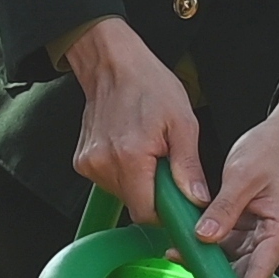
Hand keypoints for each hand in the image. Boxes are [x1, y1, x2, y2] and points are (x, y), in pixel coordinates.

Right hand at [61, 16, 208, 219]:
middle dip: (155, 193)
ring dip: (139, 182)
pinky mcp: (83, 162)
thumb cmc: (148, 85)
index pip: (147, 212)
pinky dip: (124, 172)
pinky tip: (131, 148)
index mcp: (130, 157)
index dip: (166, 211)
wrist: (113, 65)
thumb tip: (196, 198)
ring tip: (148, 151)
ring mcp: (90, 164)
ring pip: (122, 194)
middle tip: (165, 164)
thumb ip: (188, 166)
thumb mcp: (182, 123)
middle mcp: (104, 164)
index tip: (178, 201)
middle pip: (135, 205)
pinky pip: (109, 181)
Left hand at [198, 86, 278, 277]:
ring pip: (234, 265)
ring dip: (208, 266)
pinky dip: (208, 249)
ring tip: (176, 257)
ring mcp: (262, 237)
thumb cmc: (268, 152)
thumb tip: (204, 238)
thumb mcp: (241, 176)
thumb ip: (223, 209)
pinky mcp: (249, 231)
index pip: (260, 274)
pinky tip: (184, 245)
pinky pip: (228, 249)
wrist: (278, 137)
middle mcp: (275, 239)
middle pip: (246, 277)